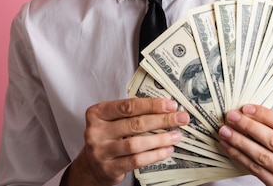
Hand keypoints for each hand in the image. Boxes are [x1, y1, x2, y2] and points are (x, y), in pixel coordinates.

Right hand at [64, 98, 188, 185]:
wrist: (91, 166)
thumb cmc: (108, 137)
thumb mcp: (112, 120)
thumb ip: (132, 113)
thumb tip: (166, 108)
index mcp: (97, 113)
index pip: (128, 106)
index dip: (151, 105)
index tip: (170, 105)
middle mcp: (96, 131)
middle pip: (134, 124)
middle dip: (161, 120)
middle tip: (180, 118)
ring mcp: (101, 151)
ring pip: (136, 144)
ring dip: (160, 139)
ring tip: (176, 136)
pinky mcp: (108, 168)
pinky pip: (136, 160)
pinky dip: (154, 155)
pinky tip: (166, 150)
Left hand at [218, 104, 272, 185]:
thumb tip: (254, 113)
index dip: (265, 116)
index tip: (247, 108)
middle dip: (249, 127)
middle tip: (232, 117)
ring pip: (262, 157)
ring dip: (240, 142)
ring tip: (226, 131)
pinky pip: (256, 170)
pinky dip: (240, 157)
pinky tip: (230, 147)